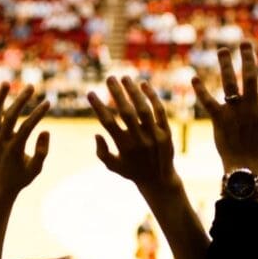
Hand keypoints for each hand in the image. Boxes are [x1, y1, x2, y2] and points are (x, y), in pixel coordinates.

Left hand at [0, 83, 49, 200]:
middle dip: (20, 101)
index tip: (48, 103)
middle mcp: (1, 141)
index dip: (37, 115)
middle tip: (31, 86)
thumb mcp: (36, 169)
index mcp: (14, 150)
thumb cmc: (20, 177)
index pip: (26, 128)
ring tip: (7, 82)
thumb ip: (42, 151)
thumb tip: (45, 131)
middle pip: (9, 117)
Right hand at [89, 76, 178, 196]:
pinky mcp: (166, 132)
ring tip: (125, 77)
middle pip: (126, 112)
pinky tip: (144, 84)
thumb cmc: (132, 171)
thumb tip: (96, 133)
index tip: (91, 93)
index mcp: (124, 147)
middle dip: (117, 94)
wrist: (159, 180)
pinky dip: (153, 97)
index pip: (108, 123)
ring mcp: (154, 136)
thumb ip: (102, 152)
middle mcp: (139, 140)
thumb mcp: (113, 166)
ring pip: (143, 109)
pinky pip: (160, 111)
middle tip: (109, 78)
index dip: (98, 107)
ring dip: (133, 91)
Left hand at [192, 43, 257, 175]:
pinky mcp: (219, 119)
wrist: (246, 169)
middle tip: (244, 42)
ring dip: (225, 66)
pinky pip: (208, 102)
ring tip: (222, 50)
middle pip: (249, 77)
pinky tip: (193, 77)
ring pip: (229, 85)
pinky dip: (200, 90)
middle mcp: (251, 107)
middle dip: (247, 58)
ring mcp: (234, 112)